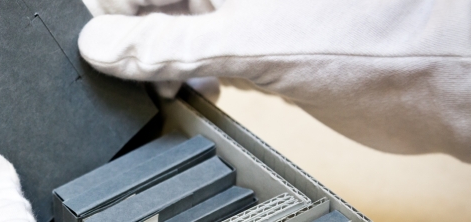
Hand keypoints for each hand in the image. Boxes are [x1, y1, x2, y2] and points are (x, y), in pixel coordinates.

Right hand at [78, 0, 470, 161]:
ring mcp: (241, 8)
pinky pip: (201, 50)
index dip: (109, 12)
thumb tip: (102, 46)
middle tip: (131, 73)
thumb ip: (167, 45)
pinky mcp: (256, 39)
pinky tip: (197, 88)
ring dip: (161, 59)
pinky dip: (190, 72)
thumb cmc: (371, 40)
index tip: (94, 48)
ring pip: (173, 27)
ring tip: (164, 85)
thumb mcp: (248, 42)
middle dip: (134, 38)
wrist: (435, 78)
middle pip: (152, 2)